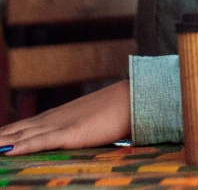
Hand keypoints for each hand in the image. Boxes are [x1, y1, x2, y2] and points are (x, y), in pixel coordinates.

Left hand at [0, 80, 130, 154]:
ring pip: (20, 137)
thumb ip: (74, 132)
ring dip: (1, 142)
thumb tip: (70, 140)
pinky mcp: (70, 133)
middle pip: (14, 132)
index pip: (20, 128)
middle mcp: (51, 119)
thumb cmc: (114, 113)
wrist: (130, 100)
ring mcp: (59, 125)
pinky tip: (6, 151)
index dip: (4, 135)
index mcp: (55, 117)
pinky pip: (39, 142)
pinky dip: (20, 147)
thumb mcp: (88, 123)